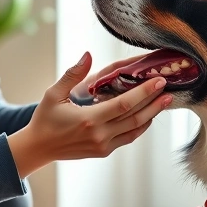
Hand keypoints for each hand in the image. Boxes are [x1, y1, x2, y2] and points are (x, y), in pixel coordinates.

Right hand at [7, 52, 171, 177]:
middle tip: (167, 88)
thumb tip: (88, 55)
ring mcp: (103, 145)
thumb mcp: (54, 93)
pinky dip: (140, 126)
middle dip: (153, 102)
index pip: (124, 104)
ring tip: (165, 101)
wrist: (39, 147)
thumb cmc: (46, 119)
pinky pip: (128, 138)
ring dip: (151, 115)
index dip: (144, 93)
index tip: (157, 81)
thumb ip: (73, 74)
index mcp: (89, 119)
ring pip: (135, 129)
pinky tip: (148, 116)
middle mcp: (99, 135)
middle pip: (135, 117)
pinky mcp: (104, 151)